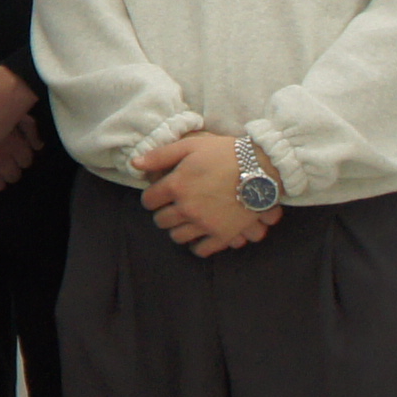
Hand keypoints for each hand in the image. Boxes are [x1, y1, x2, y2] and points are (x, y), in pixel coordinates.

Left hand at [139, 132, 272, 256]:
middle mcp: (186, 208)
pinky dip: (197, 246)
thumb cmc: (225, 152)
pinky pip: (201, 250)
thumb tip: (135, 164)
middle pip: (161, 221)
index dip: (151, 197)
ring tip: (185, 221)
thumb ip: (160, 155)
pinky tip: (199, 236)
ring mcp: (204, 224)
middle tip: (172, 208)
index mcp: (176, 186)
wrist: (261, 167)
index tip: (159, 195)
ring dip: (178, 229)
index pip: (148, 201)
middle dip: (163, 214)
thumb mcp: (191, 146)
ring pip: (177, 237)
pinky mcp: (222, 234)